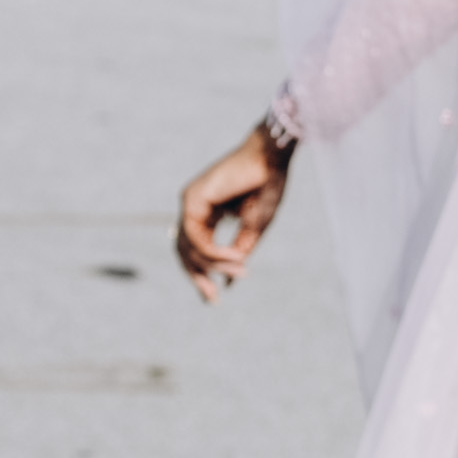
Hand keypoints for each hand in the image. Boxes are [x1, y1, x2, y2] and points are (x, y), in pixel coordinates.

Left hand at [175, 122, 291, 300]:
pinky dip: (213, 252)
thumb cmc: (267, 186)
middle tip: (213, 299)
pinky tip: (234, 258)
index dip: (204, 274)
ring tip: (241, 271)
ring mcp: (189, 202)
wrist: (273, 158)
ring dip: (214, 264)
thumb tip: (229, 281)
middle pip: (184, 252)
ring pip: (189, 247)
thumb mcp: (254, 228)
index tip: (217, 296)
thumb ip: (239, 252)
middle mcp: (193, 208)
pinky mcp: (192, 199)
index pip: (194, 250)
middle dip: (198, 277)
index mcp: (206, 214)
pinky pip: (195, 236)